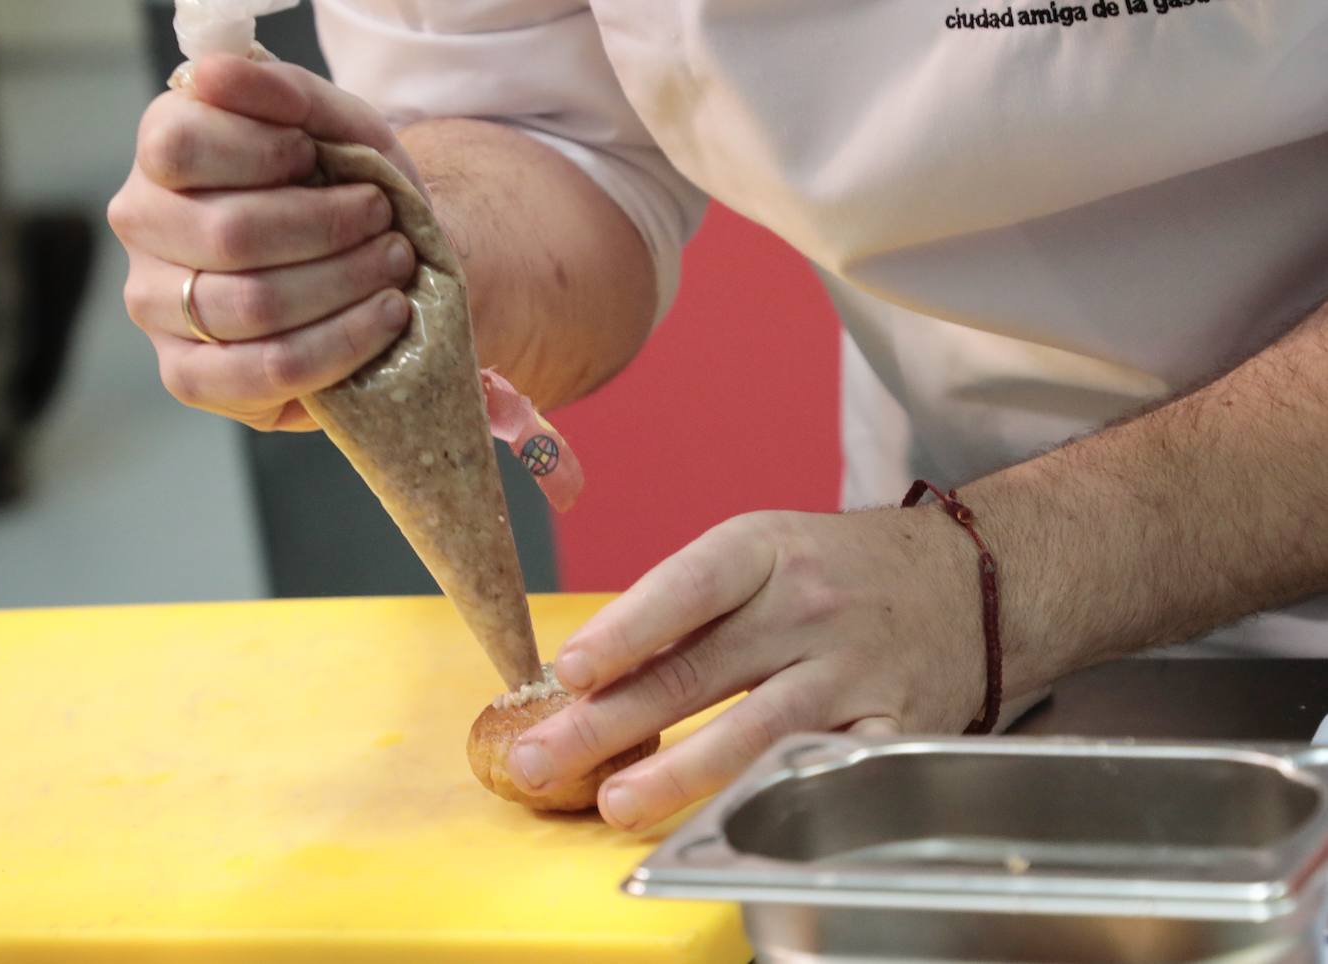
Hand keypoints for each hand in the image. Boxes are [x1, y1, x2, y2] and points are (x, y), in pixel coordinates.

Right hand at [107, 55, 421, 429]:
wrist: (381, 261)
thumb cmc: (347, 186)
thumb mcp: (336, 125)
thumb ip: (282, 91)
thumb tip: (212, 75)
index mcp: (162, 153)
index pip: (181, 147)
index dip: (266, 154)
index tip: (317, 156)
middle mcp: (142, 227)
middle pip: (230, 235)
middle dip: (330, 228)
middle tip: (386, 221)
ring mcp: (156, 308)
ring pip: (252, 306)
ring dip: (346, 285)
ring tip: (395, 266)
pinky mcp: (189, 376)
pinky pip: (267, 370)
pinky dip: (342, 345)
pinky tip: (385, 318)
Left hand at [507, 508, 988, 830]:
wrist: (967, 579)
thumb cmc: (835, 569)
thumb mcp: (761, 552)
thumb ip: (684, 608)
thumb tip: (586, 677)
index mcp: (765, 549)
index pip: (687, 588)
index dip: (625, 631)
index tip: (569, 672)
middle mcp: (810, 605)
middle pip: (701, 669)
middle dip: (612, 721)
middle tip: (543, 760)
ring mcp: (855, 668)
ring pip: (758, 728)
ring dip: (680, 772)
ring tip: (615, 802)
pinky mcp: (895, 723)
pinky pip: (831, 767)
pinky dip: (781, 796)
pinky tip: (730, 822)